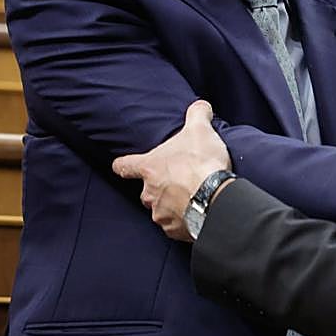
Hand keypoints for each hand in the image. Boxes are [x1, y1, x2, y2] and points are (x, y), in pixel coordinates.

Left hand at [112, 100, 231, 240]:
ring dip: (172, 205)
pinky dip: (183, 221)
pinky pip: (175, 226)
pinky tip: (197, 213)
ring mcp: (161, 213)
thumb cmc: (201, 163)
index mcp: (149, 168)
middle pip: (146, 191)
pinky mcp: (174, 230)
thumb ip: (197, 115)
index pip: (124, 166)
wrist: (214, 198)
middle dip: (159, 188)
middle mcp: (149, 193)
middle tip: (179, 181)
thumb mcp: (200, 130)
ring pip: (160, 210)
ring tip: (192, 199)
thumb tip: (200, 105)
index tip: (122, 165)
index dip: (123, 165)